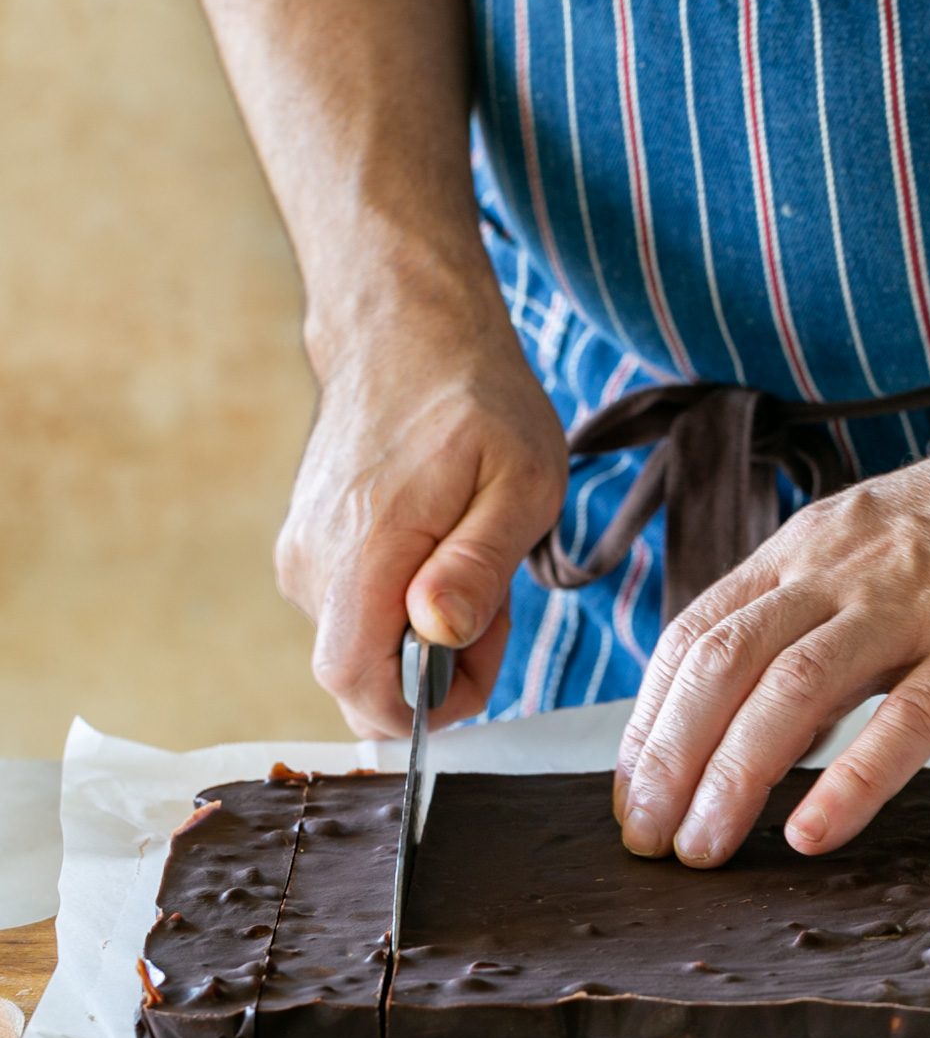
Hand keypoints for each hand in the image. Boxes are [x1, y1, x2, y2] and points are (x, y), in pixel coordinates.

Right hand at [275, 313, 566, 736]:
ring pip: (362, 648)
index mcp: (363, 551)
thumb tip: (436, 635)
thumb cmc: (477, 402)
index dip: (421, 706)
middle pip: (361, 679)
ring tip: (469, 557)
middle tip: (490, 599)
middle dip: (434, 670)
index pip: (356, 685)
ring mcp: (301, 559)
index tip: (475, 655)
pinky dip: (402, 607)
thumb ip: (478, 565)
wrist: (404, 331)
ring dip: (424, 634)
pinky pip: (354, 616)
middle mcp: (312, 565)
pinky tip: (438, 548)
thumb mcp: (519, 482)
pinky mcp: (305, 551)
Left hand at [614, 353, 929, 864]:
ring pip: (792, 691)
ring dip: (733, 778)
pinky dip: (849, 781)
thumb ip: (808, 624)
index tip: (630, 791)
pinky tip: (811, 834)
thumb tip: (753, 721)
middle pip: (721, 666)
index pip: (692, 637)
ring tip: (703, 850)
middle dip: (669, 761)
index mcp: (802, 552)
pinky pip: (905, 719)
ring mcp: (911, 605)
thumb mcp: (867, 551)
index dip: (648, 720)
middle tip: (647, 840)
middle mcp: (838, 571)